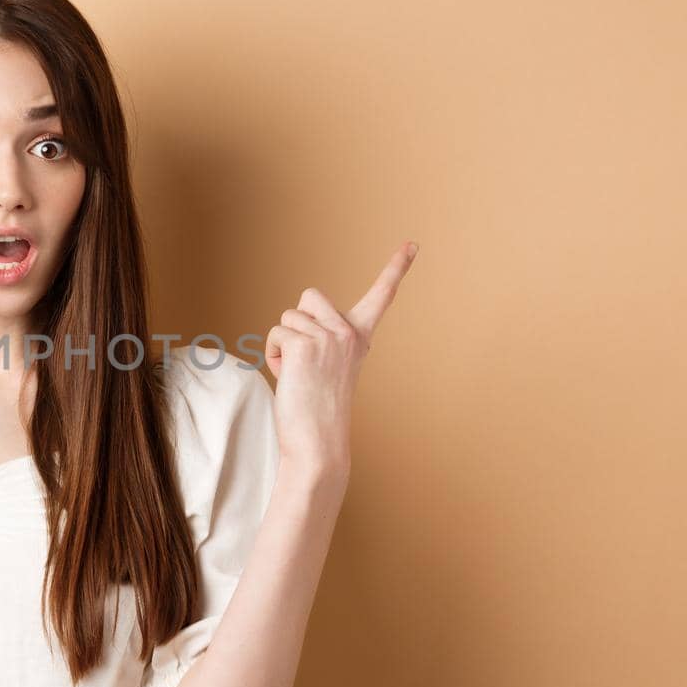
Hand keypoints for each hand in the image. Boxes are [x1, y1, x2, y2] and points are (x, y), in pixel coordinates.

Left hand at [263, 240, 417, 473]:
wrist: (318, 442)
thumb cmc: (317, 410)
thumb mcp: (328, 366)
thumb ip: (323, 339)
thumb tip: (295, 327)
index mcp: (359, 338)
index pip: (381, 296)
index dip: (396, 268)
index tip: (412, 244)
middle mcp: (349, 334)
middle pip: (308, 297)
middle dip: (297, 321)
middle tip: (305, 360)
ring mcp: (329, 338)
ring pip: (287, 318)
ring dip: (282, 344)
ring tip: (296, 374)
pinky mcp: (305, 346)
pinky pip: (275, 334)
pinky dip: (273, 355)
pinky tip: (287, 378)